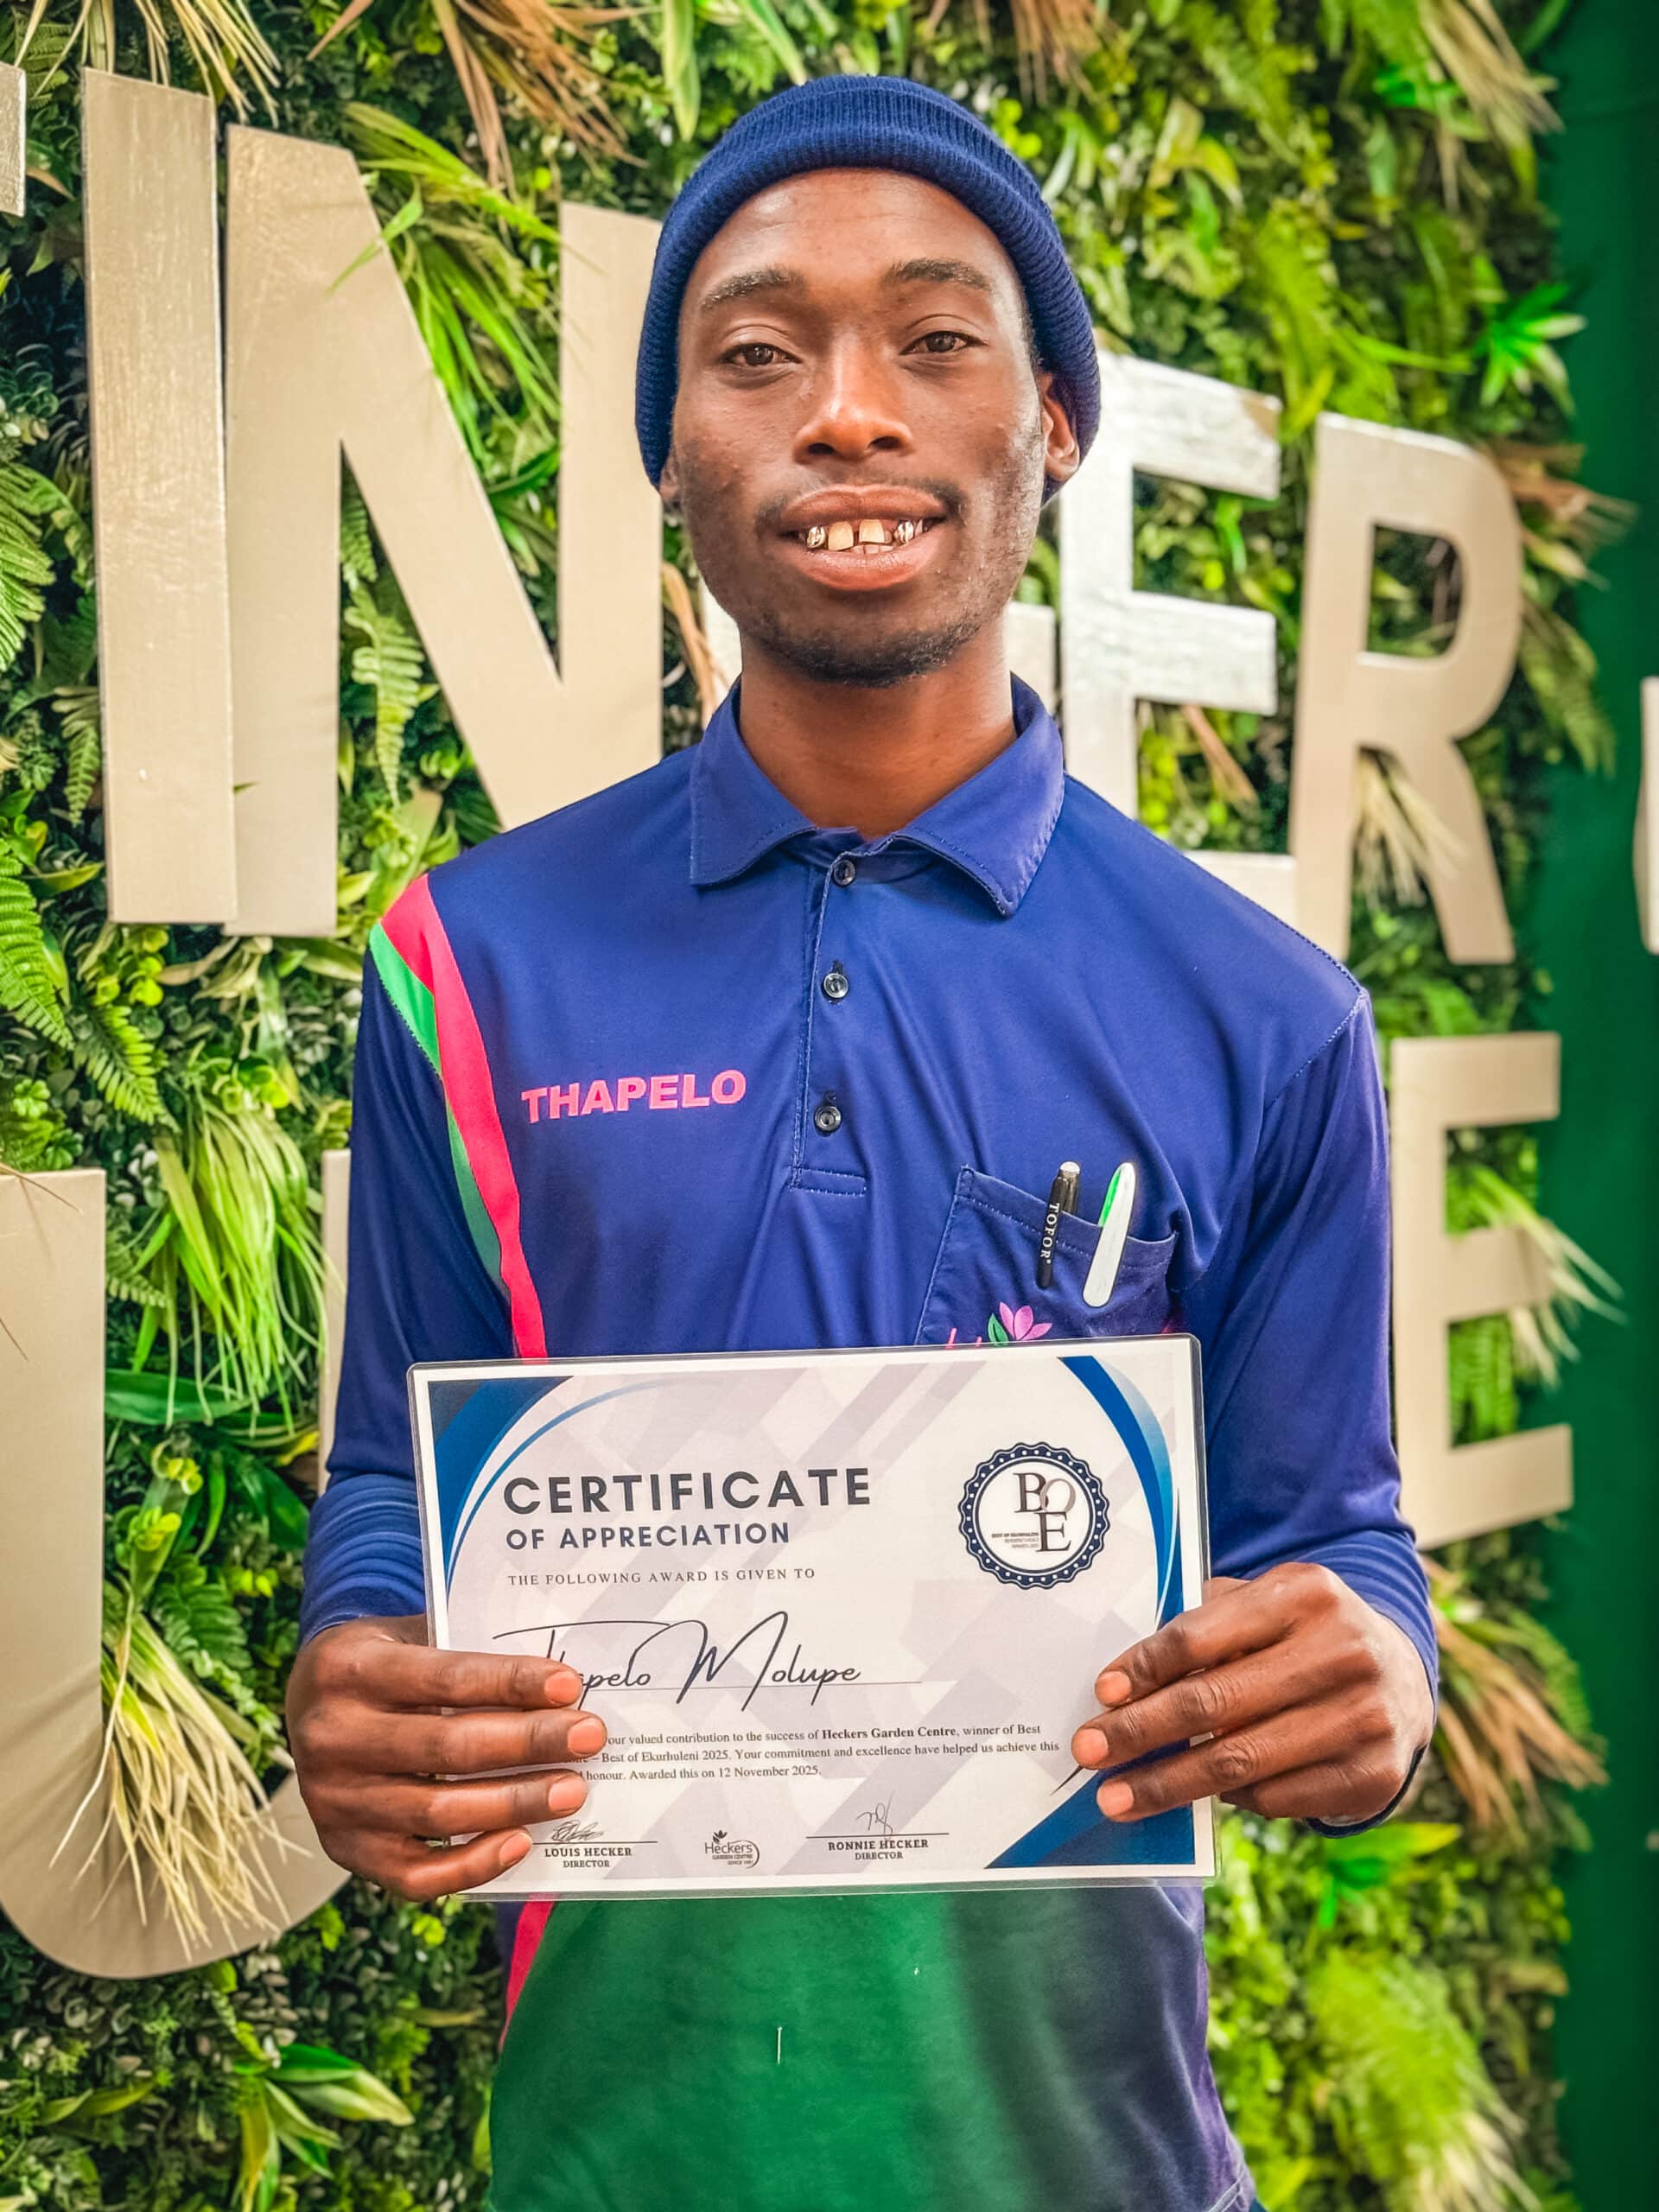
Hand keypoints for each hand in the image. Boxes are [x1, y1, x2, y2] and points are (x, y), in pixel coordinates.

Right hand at [288, 1614, 606, 1900]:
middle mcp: (333, 1738)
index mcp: (349, 1669)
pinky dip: (473, 1863)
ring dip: (515, 1804)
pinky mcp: (345, 1849)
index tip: (570, 1686)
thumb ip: (467, 1651)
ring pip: (437, 1813)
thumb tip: (558, 1685)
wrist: (310, 1700)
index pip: (445, 1678)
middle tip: (588, 1738)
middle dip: (527, 1743)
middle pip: (446, 1748)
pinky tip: (521, 1841)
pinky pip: (416, 1873)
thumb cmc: (384, 1662)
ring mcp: (334, 1801)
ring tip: (572, 1790)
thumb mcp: (409, 1634)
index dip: (511, 1683)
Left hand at [1070, 1563, 1434, 1826]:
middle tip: (1089, 1752)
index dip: (1146, 1666)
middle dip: (1140, 1732)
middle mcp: (1343, 1651)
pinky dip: (1228, 1798)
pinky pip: (1275, 1797)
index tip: (1103, 1693)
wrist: (1403, 1679)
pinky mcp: (1373, 1775)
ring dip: (1167, 1784)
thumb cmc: (1305, 1637)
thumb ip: (1209, 1625)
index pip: (1203, 1634)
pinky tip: (1197, 1795)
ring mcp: (1364, 1717)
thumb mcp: (1267, 1605)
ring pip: (1239, 1760)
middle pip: (1214, 1702)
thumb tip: (1124, 1683)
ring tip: (1116, 1798)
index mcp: (1305, 1594)